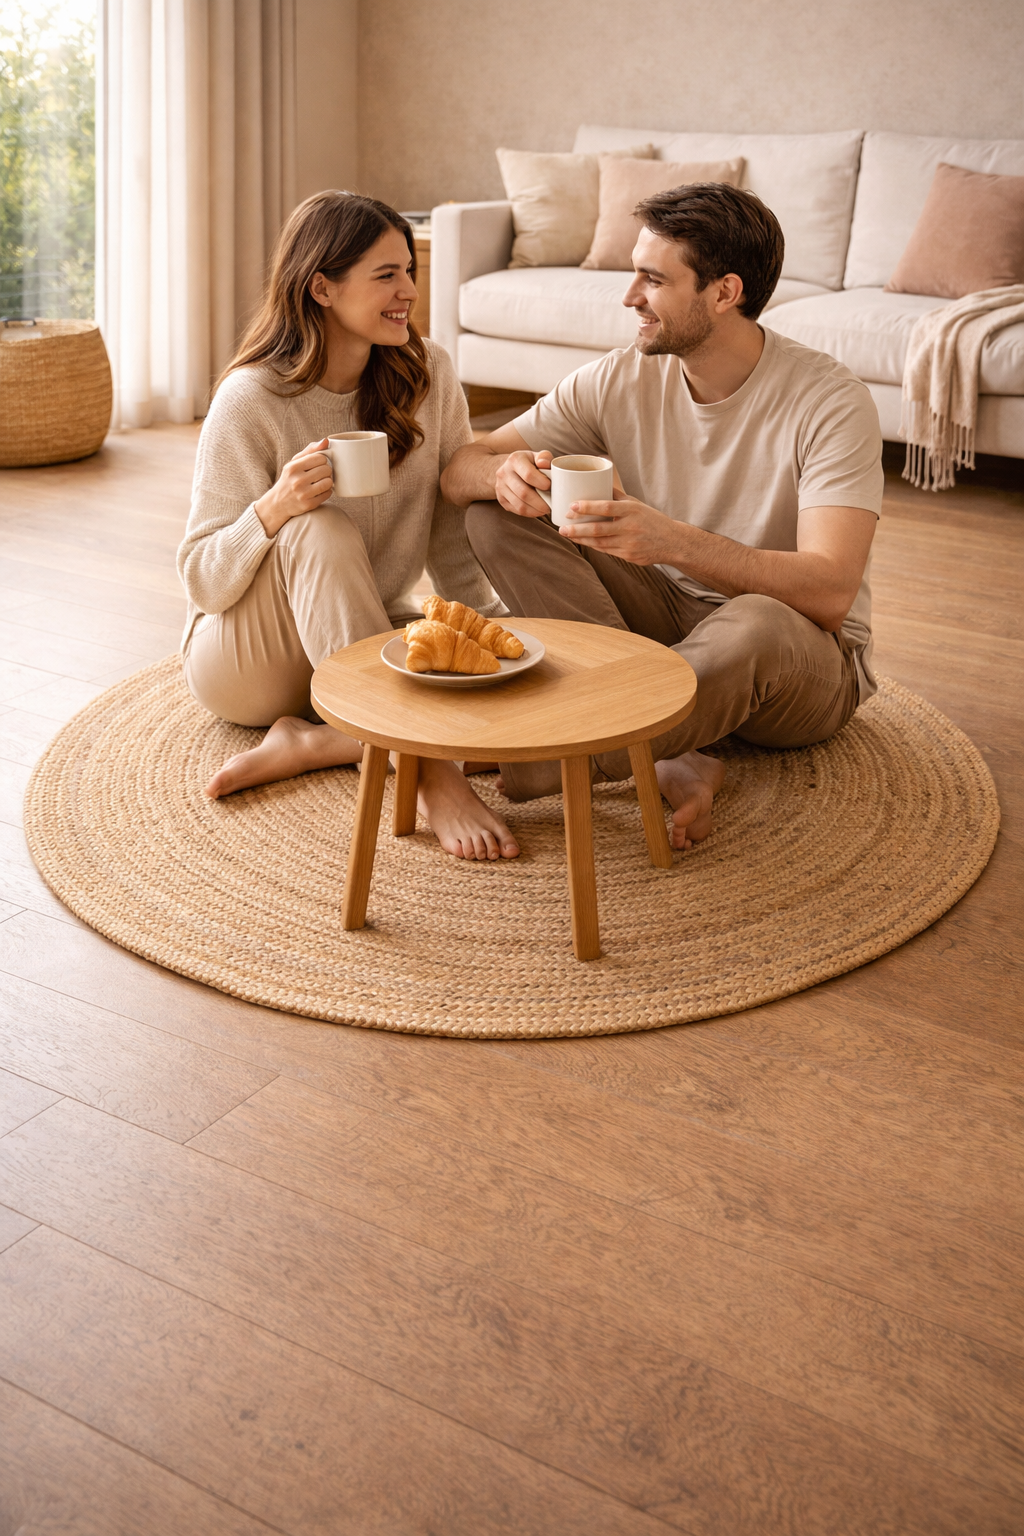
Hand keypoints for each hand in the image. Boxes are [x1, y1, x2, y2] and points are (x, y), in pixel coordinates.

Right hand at [254, 439, 333, 536]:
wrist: (278, 503)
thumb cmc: (289, 479)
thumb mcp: (294, 463)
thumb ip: (310, 451)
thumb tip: (326, 441)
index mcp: (293, 467)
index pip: (320, 458)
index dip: (322, 461)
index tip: (318, 465)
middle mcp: (297, 480)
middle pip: (326, 469)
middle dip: (326, 471)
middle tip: (320, 474)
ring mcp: (303, 494)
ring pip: (328, 482)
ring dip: (328, 482)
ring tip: (321, 482)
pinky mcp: (309, 504)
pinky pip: (328, 494)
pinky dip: (326, 492)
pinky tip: (319, 491)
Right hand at [493, 449, 552, 517]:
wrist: (510, 469)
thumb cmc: (529, 463)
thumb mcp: (537, 456)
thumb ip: (544, 457)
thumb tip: (544, 463)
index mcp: (514, 459)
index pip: (528, 474)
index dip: (542, 483)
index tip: (551, 487)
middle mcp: (504, 473)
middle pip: (523, 493)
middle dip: (540, 502)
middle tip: (551, 505)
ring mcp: (500, 487)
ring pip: (520, 505)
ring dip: (536, 510)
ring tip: (546, 509)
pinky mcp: (501, 499)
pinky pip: (517, 510)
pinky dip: (530, 513)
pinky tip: (538, 510)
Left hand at [559, 488, 679, 565]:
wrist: (672, 542)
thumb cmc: (651, 520)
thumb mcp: (637, 504)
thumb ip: (618, 496)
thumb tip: (598, 481)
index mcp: (632, 511)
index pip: (607, 508)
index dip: (588, 507)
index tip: (572, 506)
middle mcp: (630, 527)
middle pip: (599, 529)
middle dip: (578, 529)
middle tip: (562, 527)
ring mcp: (629, 544)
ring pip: (599, 542)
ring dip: (581, 539)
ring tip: (566, 534)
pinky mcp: (628, 556)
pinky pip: (606, 550)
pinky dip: (592, 545)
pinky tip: (581, 541)